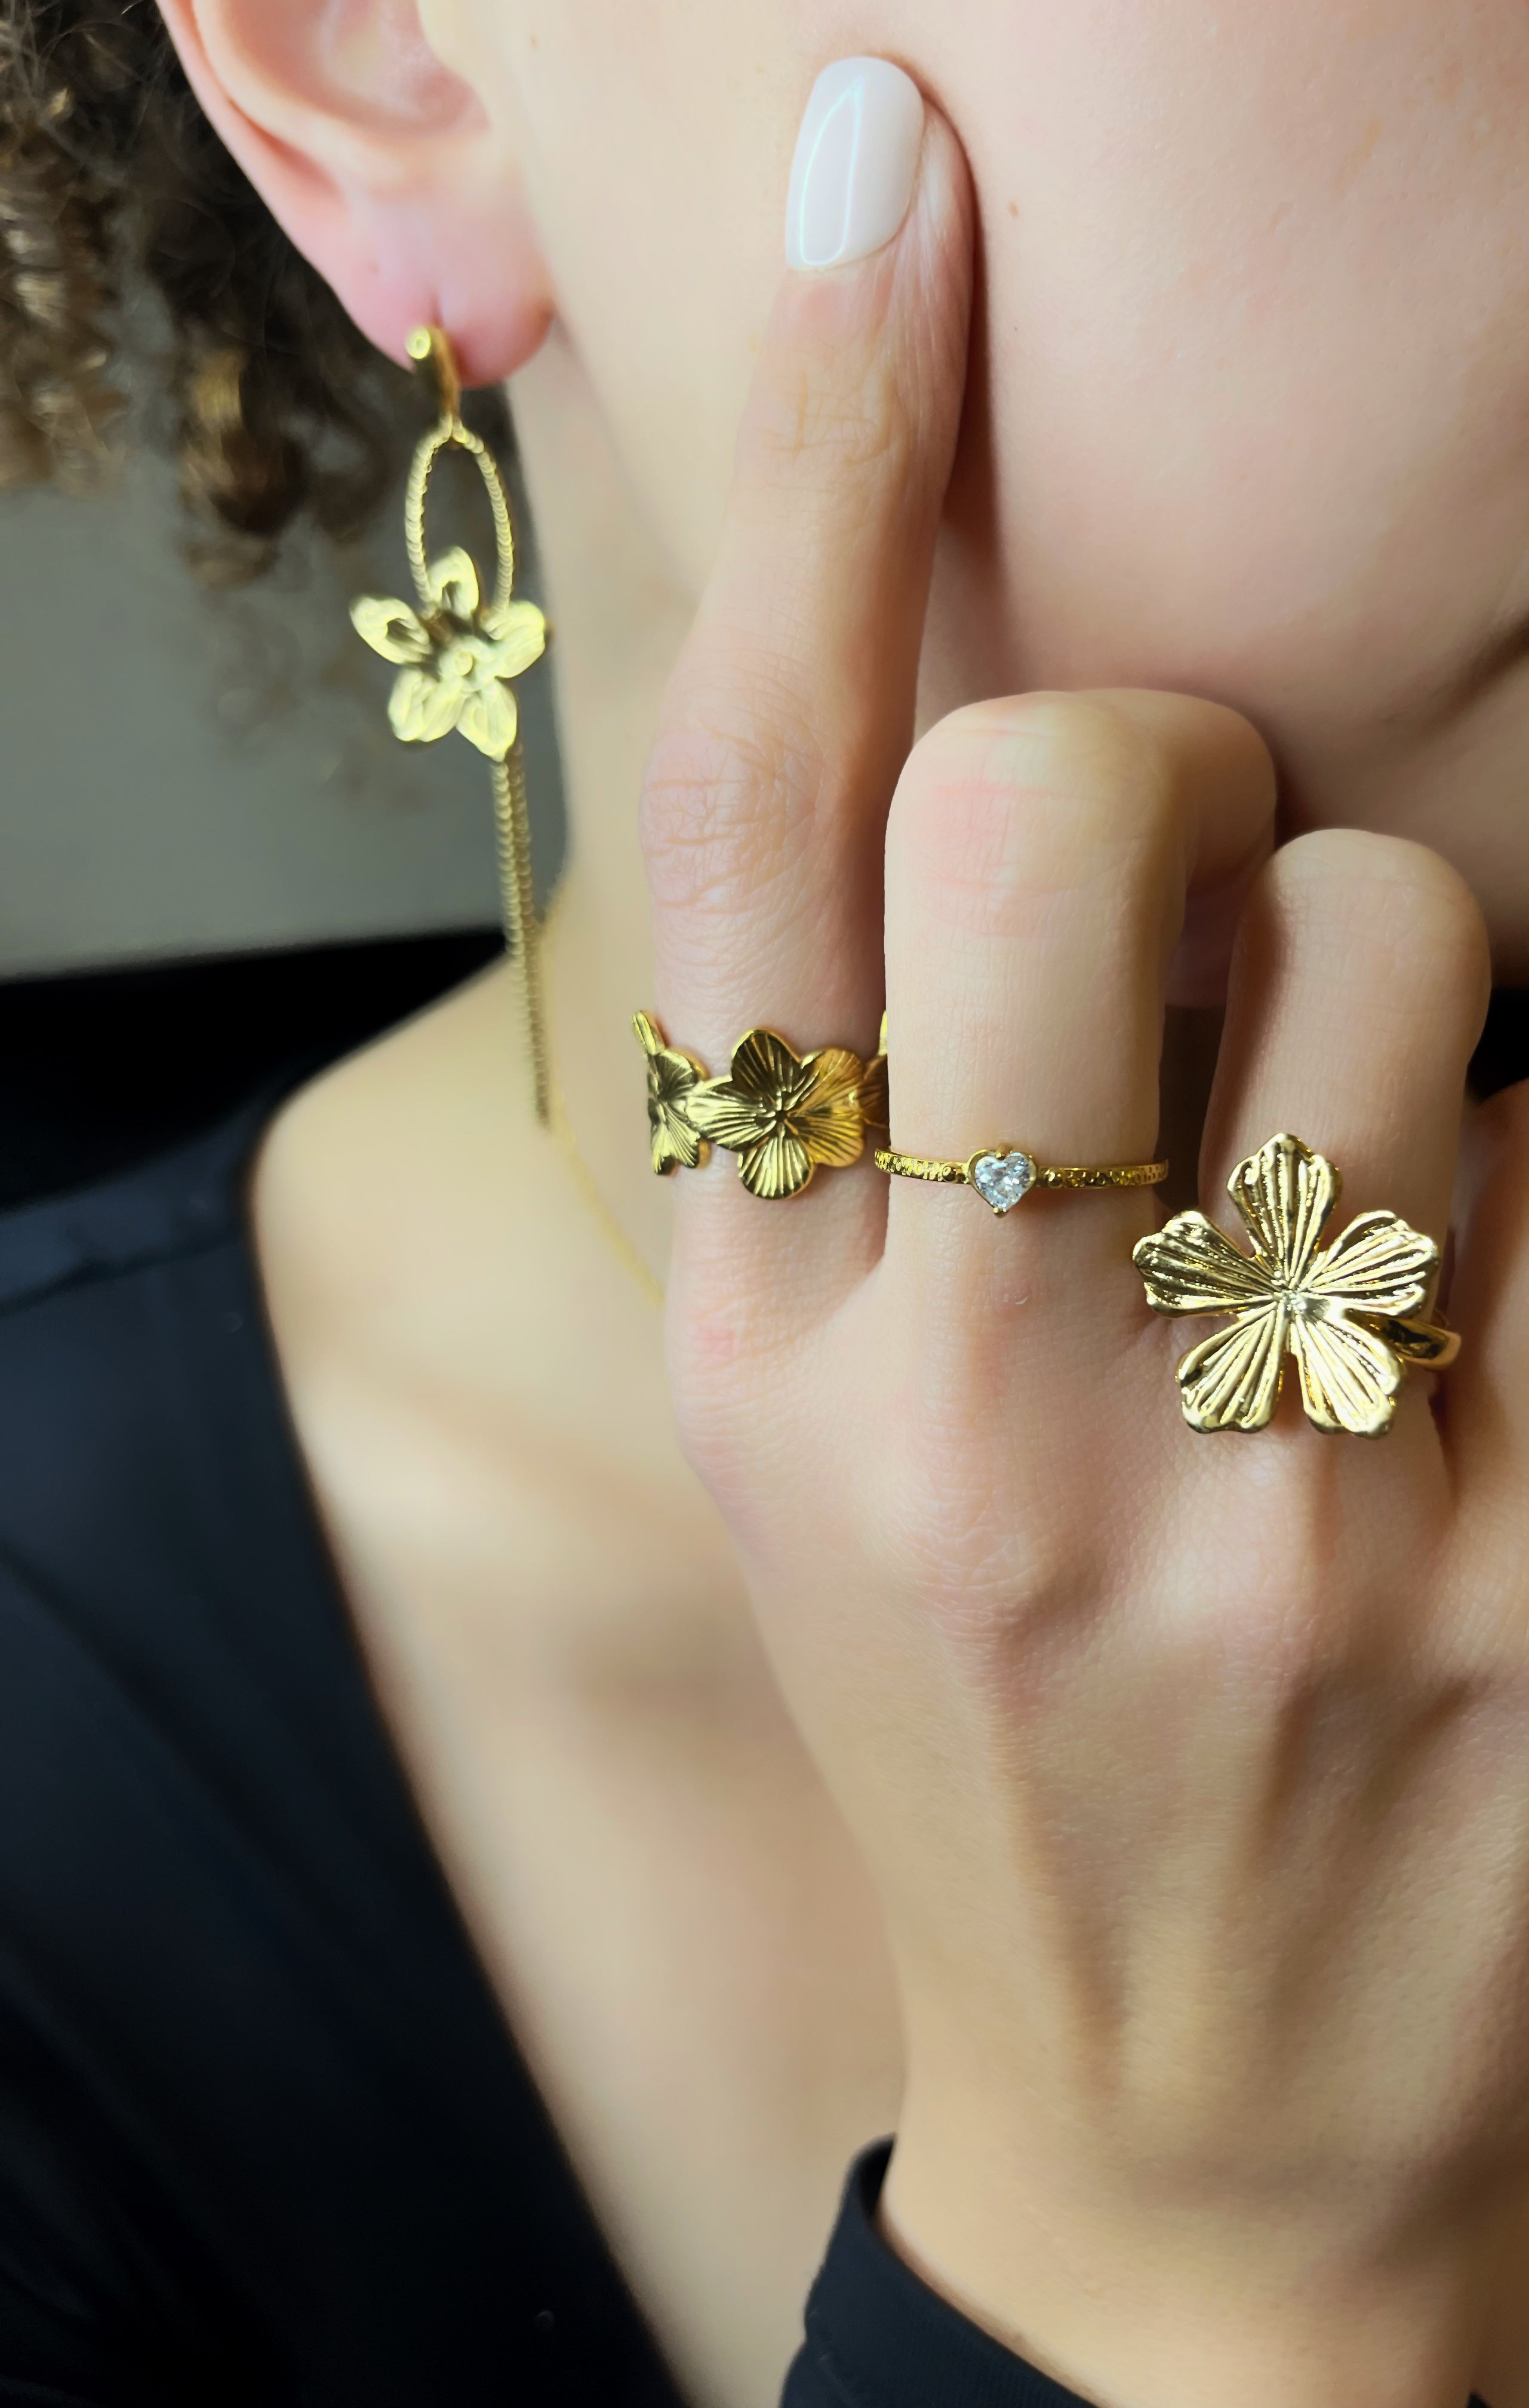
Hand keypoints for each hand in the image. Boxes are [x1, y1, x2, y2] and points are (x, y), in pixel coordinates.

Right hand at [640, 83, 1522, 2407]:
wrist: (1184, 2107)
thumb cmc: (983, 1699)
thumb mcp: (814, 1424)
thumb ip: (853, 1101)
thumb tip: (993, 734)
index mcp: (768, 1337)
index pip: (767, 817)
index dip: (828, 459)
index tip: (880, 183)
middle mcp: (968, 1393)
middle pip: (1085, 788)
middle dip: (1176, 768)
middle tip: (1194, 931)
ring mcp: (1261, 1496)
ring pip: (1407, 933)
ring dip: (1409, 982)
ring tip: (1354, 1211)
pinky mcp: (1525, 1567)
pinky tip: (1461, 1359)